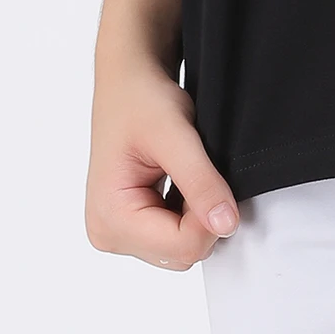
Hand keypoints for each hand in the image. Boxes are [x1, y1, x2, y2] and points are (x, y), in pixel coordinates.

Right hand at [85, 51, 240, 270]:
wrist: (128, 80)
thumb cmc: (140, 99)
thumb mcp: (175, 135)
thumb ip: (201, 182)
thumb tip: (226, 224)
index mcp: (110, 219)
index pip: (181, 248)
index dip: (209, 216)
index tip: (212, 175)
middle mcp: (108, 233)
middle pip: (181, 253)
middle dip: (202, 215)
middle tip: (198, 167)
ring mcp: (118, 232)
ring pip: (181, 246)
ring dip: (196, 211)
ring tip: (186, 169)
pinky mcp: (131, 224)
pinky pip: (174, 234)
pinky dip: (188, 210)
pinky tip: (181, 178)